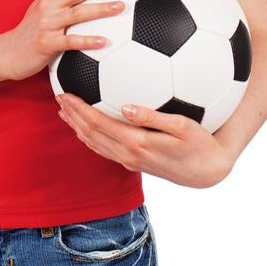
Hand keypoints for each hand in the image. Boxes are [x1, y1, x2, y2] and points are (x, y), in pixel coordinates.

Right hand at [0, 0, 135, 81]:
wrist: (6, 52)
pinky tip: (105, 42)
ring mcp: (47, 23)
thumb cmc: (30, 29)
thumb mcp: (43, 3)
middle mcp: (49, 3)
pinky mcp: (46, 43)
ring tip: (122, 6)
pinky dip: (88, 41)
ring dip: (101, 8)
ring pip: (78, 12)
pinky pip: (70, 41)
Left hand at [57, 95, 235, 187]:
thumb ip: (153, 117)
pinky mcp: (134, 163)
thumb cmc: (200, 143)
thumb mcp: (183, 126)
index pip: (99, 125)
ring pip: (95, 144)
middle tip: (58, 96)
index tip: (65, 94)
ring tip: (65, 110)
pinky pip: (105, 149)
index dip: (79, 109)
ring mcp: (130, 161)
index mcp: (137, 144)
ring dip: (77, 126)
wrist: (208, 171)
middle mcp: (129, 155)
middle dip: (72, 115)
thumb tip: (126, 107)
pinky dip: (90, 136)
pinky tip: (86, 126)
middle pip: (91, 134)